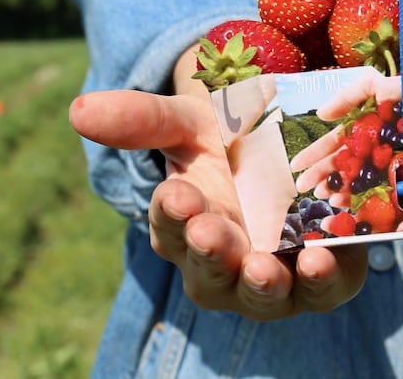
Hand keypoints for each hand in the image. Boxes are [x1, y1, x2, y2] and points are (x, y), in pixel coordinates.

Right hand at [69, 50, 366, 319]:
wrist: (291, 151)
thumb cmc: (227, 143)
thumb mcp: (188, 122)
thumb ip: (142, 118)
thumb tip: (79, 109)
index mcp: (182, 226)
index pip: (169, 225)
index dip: (171, 213)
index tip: (177, 193)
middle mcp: (222, 263)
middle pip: (210, 270)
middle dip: (209, 252)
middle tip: (209, 230)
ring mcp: (271, 276)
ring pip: (262, 293)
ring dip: (261, 282)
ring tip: (264, 267)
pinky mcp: (322, 277)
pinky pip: (322, 290)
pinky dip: (322, 281)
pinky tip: (321, 261)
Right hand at [288, 71, 400, 203]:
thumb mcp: (381, 85)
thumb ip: (350, 95)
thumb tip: (320, 114)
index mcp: (373, 134)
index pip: (340, 149)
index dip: (319, 160)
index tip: (299, 170)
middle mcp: (383, 153)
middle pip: (349, 170)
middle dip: (326, 179)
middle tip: (306, 189)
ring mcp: (401, 168)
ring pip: (367, 186)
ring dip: (344, 192)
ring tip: (327, 198)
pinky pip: (396, 197)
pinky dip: (377, 204)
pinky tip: (359, 205)